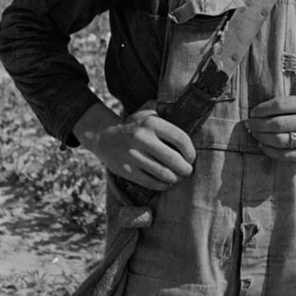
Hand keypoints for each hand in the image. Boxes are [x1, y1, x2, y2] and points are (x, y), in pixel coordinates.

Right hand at [73, 101, 195, 190]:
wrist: (104, 137)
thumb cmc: (134, 124)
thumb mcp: (148, 111)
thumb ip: (167, 109)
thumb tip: (188, 112)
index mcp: (151, 123)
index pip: (180, 138)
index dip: (190, 151)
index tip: (192, 157)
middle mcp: (142, 139)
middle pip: (174, 160)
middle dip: (186, 168)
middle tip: (188, 170)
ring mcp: (134, 156)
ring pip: (164, 174)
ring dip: (176, 178)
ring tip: (180, 177)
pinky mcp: (127, 171)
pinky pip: (151, 183)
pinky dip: (163, 185)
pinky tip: (167, 182)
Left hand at [246, 84, 295, 161]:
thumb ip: (292, 85)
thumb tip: (272, 72)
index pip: (281, 104)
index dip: (263, 109)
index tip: (253, 111)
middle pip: (278, 124)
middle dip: (259, 124)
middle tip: (249, 123)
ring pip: (281, 141)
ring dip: (262, 137)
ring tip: (254, 133)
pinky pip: (286, 155)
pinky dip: (270, 151)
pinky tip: (263, 145)